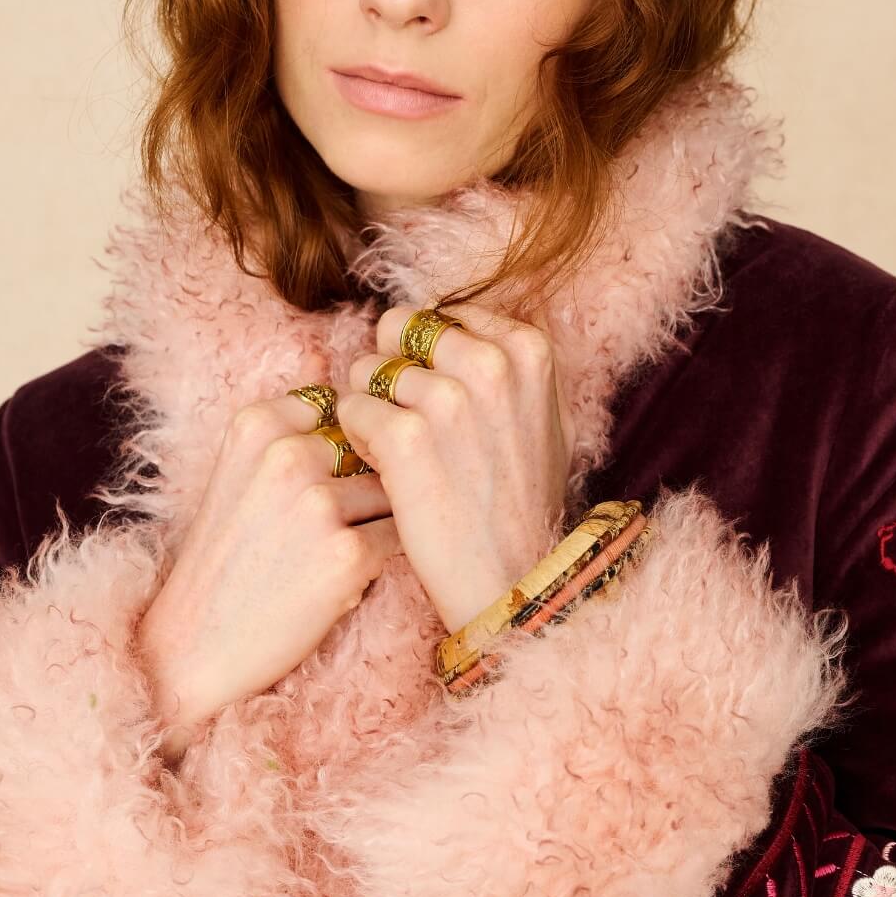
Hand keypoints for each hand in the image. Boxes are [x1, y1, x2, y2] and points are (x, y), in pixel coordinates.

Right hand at [134, 393, 401, 761]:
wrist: (195, 645)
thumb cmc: (225, 556)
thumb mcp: (238, 466)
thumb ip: (286, 412)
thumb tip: (321, 351)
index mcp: (257, 423)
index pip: (341, 406)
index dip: (339, 448)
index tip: (309, 482)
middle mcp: (288, 454)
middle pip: (374, 447)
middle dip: (364, 485)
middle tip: (316, 529)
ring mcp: (320, 504)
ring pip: (394, 492)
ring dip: (377, 521)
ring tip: (324, 554)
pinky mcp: (349, 554)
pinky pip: (397, 538)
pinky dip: (377, 560)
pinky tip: (335, 579)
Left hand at [334, 302, 573, 633]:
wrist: (512, 580)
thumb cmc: (526, 507)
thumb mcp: (545, 422)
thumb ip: (509, 369)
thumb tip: (460, 329)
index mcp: (527, 349)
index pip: (444, 315)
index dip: (427, 356)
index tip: (436, 395)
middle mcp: (489, 363)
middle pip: (399, 329)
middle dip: (391, 368)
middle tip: (405, 418)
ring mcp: (446, 398)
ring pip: (367, 368)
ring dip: (370, 406)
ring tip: (396, 452)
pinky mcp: (404, 437)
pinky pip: (350, 409)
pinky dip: (355, 439)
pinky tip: (382, 470)